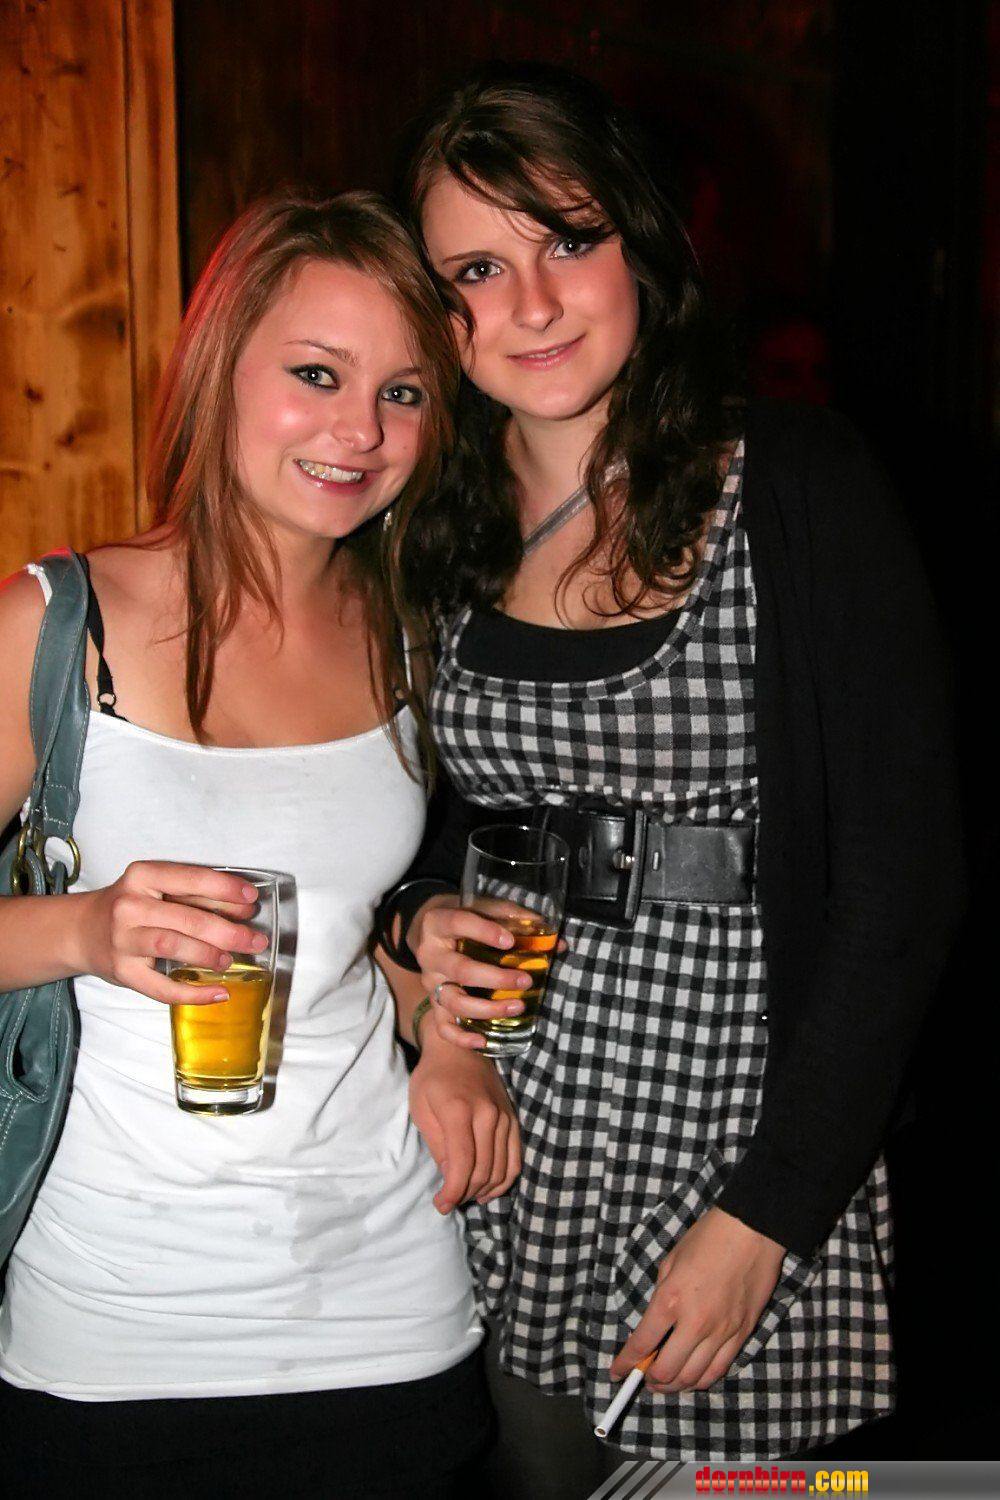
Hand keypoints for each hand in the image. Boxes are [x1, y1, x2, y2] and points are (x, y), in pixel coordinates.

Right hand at [74, 862, 263, 1005]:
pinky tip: (217, 994)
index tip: (251, 900)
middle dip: (228, 930)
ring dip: (209, 955)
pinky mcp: (122, 971)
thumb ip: (194, 895)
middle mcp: (129, 905)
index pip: (190, 879)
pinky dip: (192, 993)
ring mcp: (123, 940)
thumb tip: (243, 909)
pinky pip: (160, 987)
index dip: (225, 889)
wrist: (80, 931)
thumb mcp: (154, 889)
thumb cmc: (129, 907)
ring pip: (173, 946)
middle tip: (255, 939)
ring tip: (231, 961)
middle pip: (187, 918)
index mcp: (142, 876)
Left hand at [408, 1029, 521, 1212]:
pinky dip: (503, 1180)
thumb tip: (452, 1178)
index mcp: (460, 1110)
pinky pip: (515, 1160)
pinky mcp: (514, 1120)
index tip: (441, 1205)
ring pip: (501, 1170)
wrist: (459, 1048)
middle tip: (448, 1201)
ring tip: (464, 1195)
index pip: (463, 1164)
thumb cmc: (432, 1078)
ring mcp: (505, 1117)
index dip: (453, 1192)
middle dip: (464, 1194)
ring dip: (483, 1191)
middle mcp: (488, 1115)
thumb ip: (438, 1145)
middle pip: (483, 1171)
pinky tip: (487, 1189)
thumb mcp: (421, 1109)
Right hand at [411, 893, 532, 1051]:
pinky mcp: (434, 1005)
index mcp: (438, 923)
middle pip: (460, 970)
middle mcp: (430, 955)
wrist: (433, 931)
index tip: (510, 941)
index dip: (484, 932)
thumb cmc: (467, 918)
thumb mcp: (484, 907)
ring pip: (454, 1002)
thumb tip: (556, 942)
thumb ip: (515, 918)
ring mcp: (431, 983)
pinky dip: (461, 1038)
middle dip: (496, 979)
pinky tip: (484, 1042)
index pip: (459, 923)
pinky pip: (443, 1027)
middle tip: (525, 981)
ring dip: (487, 1009)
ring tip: (517, 1007)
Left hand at [609, 1207, 785, 1391]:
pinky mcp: (741, 1335)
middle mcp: (694, 1323)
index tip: (618, 1371)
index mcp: (670, 1300)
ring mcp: (721, 1332)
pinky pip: (719, 1370)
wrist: (752, 1231)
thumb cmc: (708, 1239)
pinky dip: (701, 1380)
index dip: (626, 1363)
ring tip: (665, 1383)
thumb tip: (655, 1326)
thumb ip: (660, 1296)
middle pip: (667, 1370)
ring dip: (674, 1387)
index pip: (642, 1344)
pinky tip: (692, 1378)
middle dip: (650, 1380)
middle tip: (643, 1378)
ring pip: (693, 1378)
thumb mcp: (670, 1262)